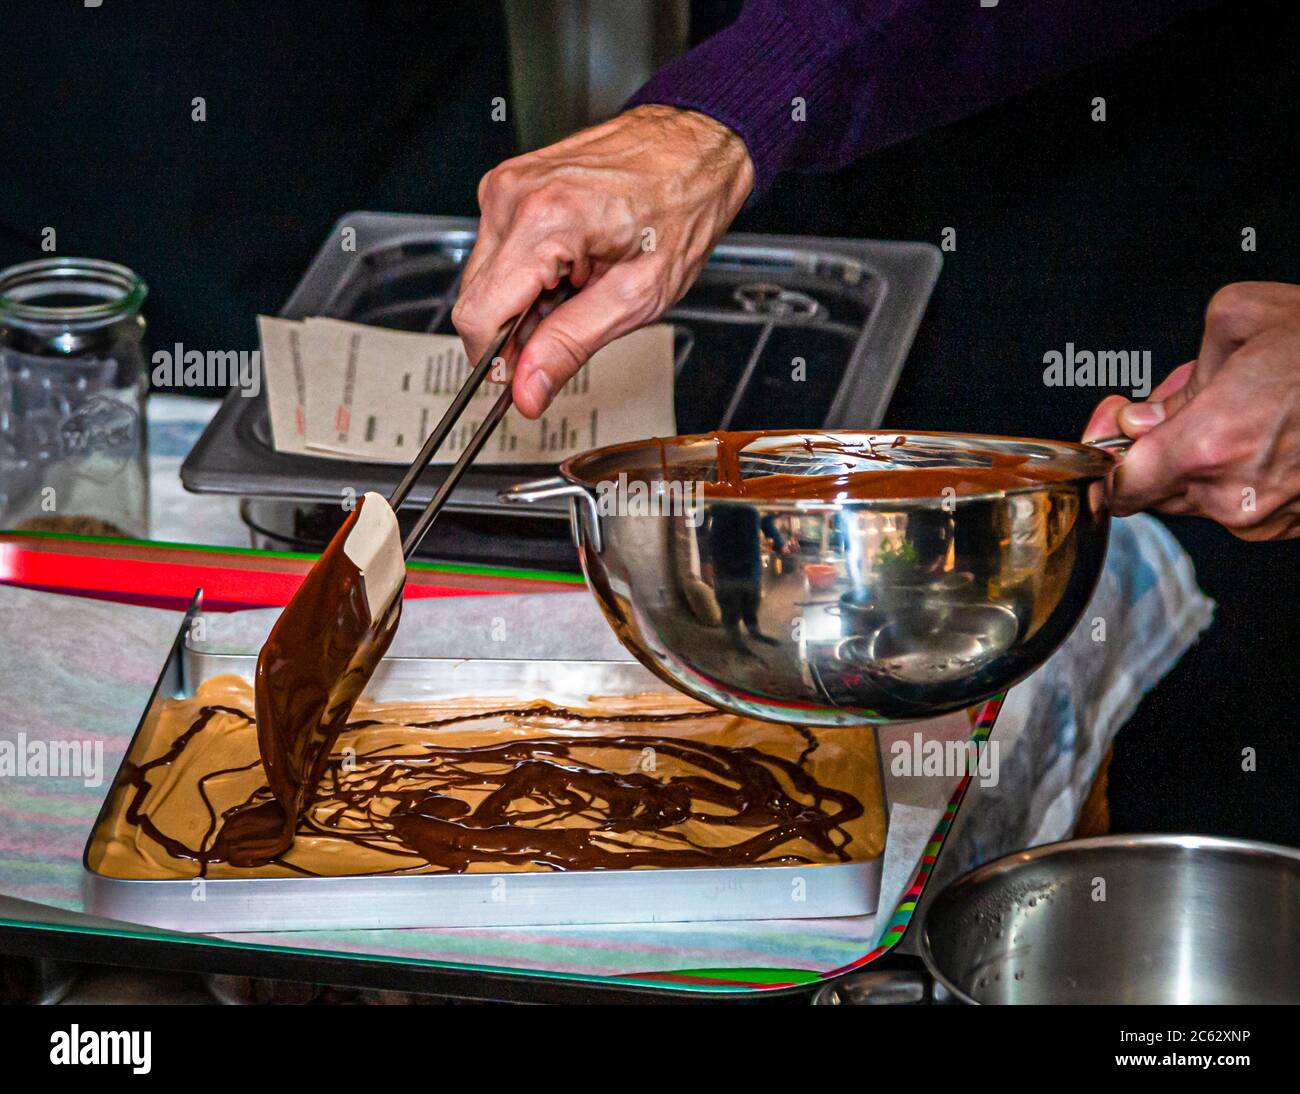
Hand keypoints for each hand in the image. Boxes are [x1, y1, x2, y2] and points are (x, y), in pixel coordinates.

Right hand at [452, 105, 753, 416]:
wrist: (692, 151)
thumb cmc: (679, 210)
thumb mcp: (636, 297)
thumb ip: (571, 346)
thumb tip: (527, 390)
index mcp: (544, 222)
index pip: (478, 316)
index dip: (495, 360)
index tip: (523, 376)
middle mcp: (512, 197)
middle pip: (476, 299)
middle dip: (516, 328)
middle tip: (573, 318)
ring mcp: (505, 186)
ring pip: (485, 279)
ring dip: (524, 299)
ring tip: (580, 283)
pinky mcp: (508, 185)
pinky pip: (497, 251)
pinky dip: (528, 271)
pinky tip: (570, 262)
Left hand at [1083, 282, 1299, 538]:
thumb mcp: (1240, 319)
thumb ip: (1177, 375)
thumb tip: (1145, 415)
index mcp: (1209, 442)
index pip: (1119, 485)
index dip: (1108, 462)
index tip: (1111, 441)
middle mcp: (1233, 492)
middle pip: (1157, 490)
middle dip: (1160, 451)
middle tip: (1183, 406)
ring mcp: (1266, 516)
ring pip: (1200, 497)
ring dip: (1205, 462)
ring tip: (1246, 411)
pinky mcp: (1293, 525)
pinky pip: (1243, 504)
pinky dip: (1244, 474)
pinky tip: (1273, 433)